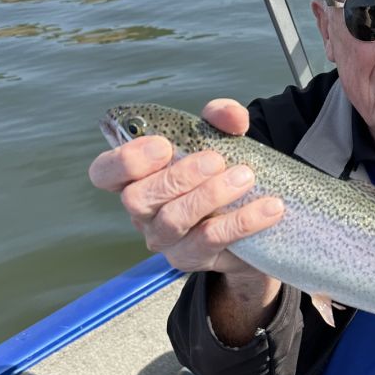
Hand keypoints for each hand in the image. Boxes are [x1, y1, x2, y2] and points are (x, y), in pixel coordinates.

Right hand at [88, 98, 284, 276]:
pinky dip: (242, 221)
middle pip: (137, 199)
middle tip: (216, 159)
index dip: (125, 160)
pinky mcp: (192, 259)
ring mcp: (164, 239)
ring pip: (173, 221)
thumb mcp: (221, 139)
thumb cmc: (221, 172)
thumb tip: (230, 115)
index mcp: (136, 178)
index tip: (163, 145)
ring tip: (245, 177)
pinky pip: (211, 241)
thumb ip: (222, 119)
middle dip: (177, 176)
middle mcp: (142, 212)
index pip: (104, 173)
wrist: (251, 220)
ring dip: (209, 196)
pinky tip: (269, 207)